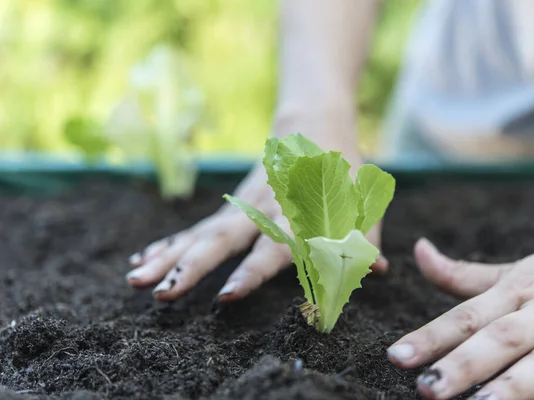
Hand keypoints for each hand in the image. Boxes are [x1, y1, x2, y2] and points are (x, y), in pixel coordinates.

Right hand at [125, 133, 387, 302]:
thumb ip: (367, 236)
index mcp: (298, 213)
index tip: (225, 295)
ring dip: (169, 257)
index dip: (251, 271)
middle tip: (162, 292)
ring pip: (201, 234)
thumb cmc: (342, 172)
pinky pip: (197, 228)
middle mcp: (264, 212)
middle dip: (192, 266)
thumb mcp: (364, 200)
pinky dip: (171, 243)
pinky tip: (144, 259)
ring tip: (136, 280)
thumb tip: (377, 271)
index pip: (273, 246)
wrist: (313, 125)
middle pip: (223, 239)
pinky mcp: (231, 208)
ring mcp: (242, 208)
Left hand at [387, 228, 533, 399]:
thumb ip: (465, 273)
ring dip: (515, 384)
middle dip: (463, 364)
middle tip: (427, 389)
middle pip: (499, 338)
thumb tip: (418, 251)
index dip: (431, 336)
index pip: (466, 315)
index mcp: (516, 289)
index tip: (397, 355)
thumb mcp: (516, 270)